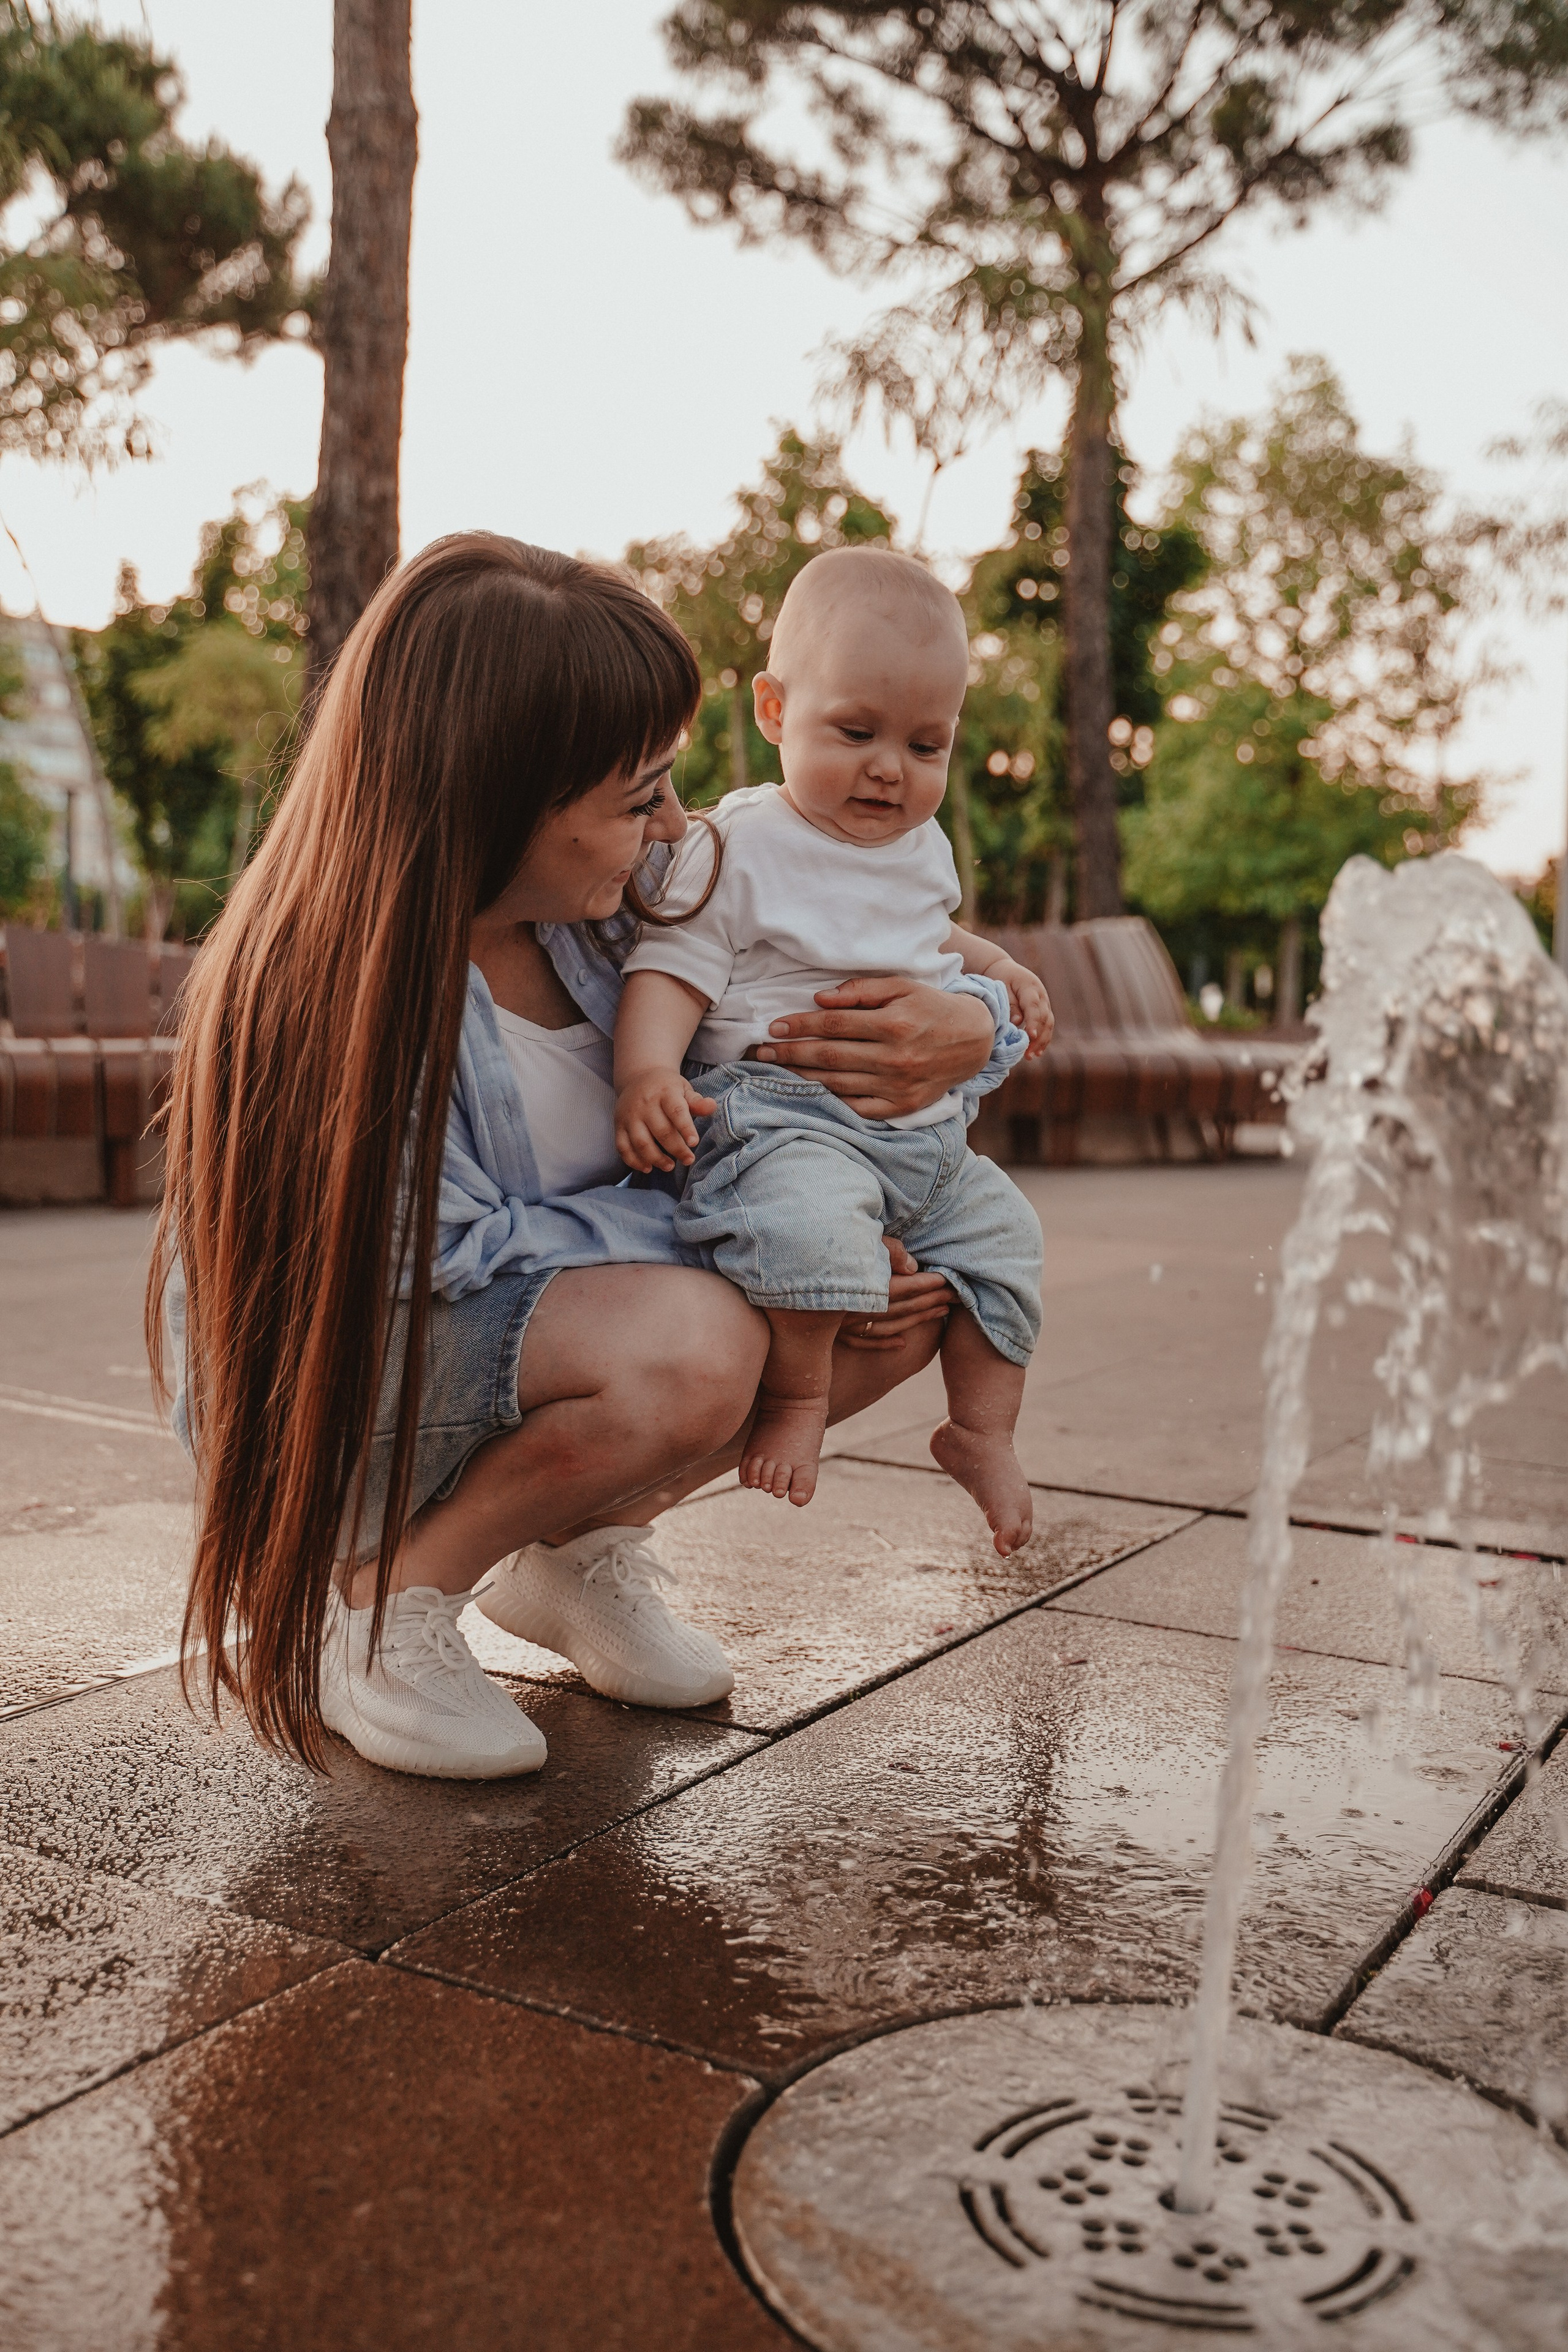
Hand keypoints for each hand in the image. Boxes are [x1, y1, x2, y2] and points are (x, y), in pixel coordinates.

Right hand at [615, 1069, 715, 1172]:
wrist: (638, 1077)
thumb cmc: (667, 1087)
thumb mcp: (683, 1088)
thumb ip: (696, 1101)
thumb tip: (712, 1106)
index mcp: (665, 1092)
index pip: (676, 1111)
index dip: (685, 1128)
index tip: (694, 1143)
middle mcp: (645, 1104)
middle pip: (661, 1131)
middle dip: (676, 1149)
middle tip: (689, 1160)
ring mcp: (629, 1115)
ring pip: (641, 1142)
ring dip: (656, 1158)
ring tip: (669, 1166)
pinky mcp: (618, 1125)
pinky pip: (623, 1147)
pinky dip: (634, 1161)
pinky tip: (648, 1167)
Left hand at [753, 975, 994, 1118]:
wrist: (974, 1041)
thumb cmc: (932, 1007)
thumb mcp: (901, 987)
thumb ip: (861, 990)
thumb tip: (820, 999)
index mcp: (893, 1023)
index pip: (833, 1025)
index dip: (800, 1025)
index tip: (774, 1027)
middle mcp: (894, 1057)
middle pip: (829, 1056)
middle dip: (790, 1054)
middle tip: (761, 1052)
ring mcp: (897, 1085)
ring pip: (838, 1083)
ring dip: (802, 1078)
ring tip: (776, 1071)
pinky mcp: (902, 1106)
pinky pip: (858, 1107)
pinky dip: (833, 1100)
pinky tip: (811, 1092)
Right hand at [838, 1237, 953, 1351]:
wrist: (777, 1274)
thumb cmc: (828, 1252)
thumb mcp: (859, 1240)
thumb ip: (890, 1252)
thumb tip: (912, 1267)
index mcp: (871, 1286)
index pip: (910, 1286)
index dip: (933, 1284)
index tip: (951, 1280)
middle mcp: (864, 1309)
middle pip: (906, 1306)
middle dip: (934, 1300)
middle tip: (958, 1296)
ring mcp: (849, 1325)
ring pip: (892, 1326)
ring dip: (919, 1320)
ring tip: (942, 1311)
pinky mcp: (837, 1334)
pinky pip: (867, 1341)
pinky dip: (886, 1343)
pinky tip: (902, 1344)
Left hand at [992, 956, 1054, 1058]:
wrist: (1005, 969)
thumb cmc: (1001, 978)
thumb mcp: (1001, 987)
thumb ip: (1010, 1004)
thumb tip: (1017, 1022)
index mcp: (1030, 987)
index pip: (1034, 1007)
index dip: (1033, 1022)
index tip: (1030, 1036)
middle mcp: (1042, 995)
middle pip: (1045, 1018)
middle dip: (1038, 1037)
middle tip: (1027, 1053)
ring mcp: (1045, 1002)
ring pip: (1049, 1024)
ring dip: (1042, 1041)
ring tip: (1031, 1056)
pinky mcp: (1044, 1009)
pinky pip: (1047, 1025)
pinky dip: (1043, 1039)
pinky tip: (1037, 1052)